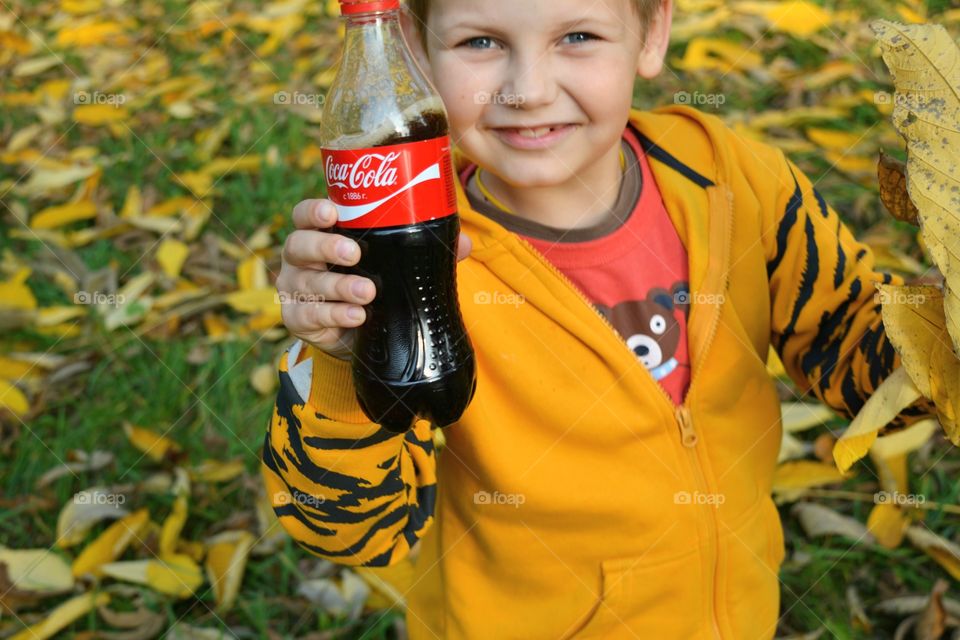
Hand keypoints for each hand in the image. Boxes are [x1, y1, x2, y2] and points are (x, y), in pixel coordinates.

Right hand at [277, 198, 472, 360]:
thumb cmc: (372, 281)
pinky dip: (334, 315)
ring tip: (368, 293)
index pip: (305, 215)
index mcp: (320, 234)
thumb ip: (424, 249)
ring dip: (339, 287)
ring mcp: (294, 289)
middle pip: (299, 244)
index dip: (313, 211)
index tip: (332, 212)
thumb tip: (463, 243)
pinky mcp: (297, 320)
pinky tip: (356, 317)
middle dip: (326, 247)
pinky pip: (309, 316)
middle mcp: (301, 258)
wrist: (358, 333)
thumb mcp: (393, 264)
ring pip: (307, 283)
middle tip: (355, 253)